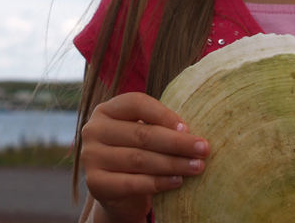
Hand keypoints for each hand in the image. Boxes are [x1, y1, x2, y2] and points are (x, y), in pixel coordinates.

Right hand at [81, 92, 209, 222]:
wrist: (117, 192)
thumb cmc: (136, 153)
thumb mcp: (141, 133)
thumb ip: (158, 126)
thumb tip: (190, 132)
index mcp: (105, 109)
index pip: (136, 103)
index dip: (164, 114)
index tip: (189, 128)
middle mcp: (93, 130)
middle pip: (141, 133)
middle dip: (177, 142)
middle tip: (203, 149)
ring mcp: (91, 157)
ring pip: (139, 159)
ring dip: (173, 163)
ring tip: (197, 166)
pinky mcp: (95, 183)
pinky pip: (133, 183)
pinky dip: (159, 183)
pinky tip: (178, 181)